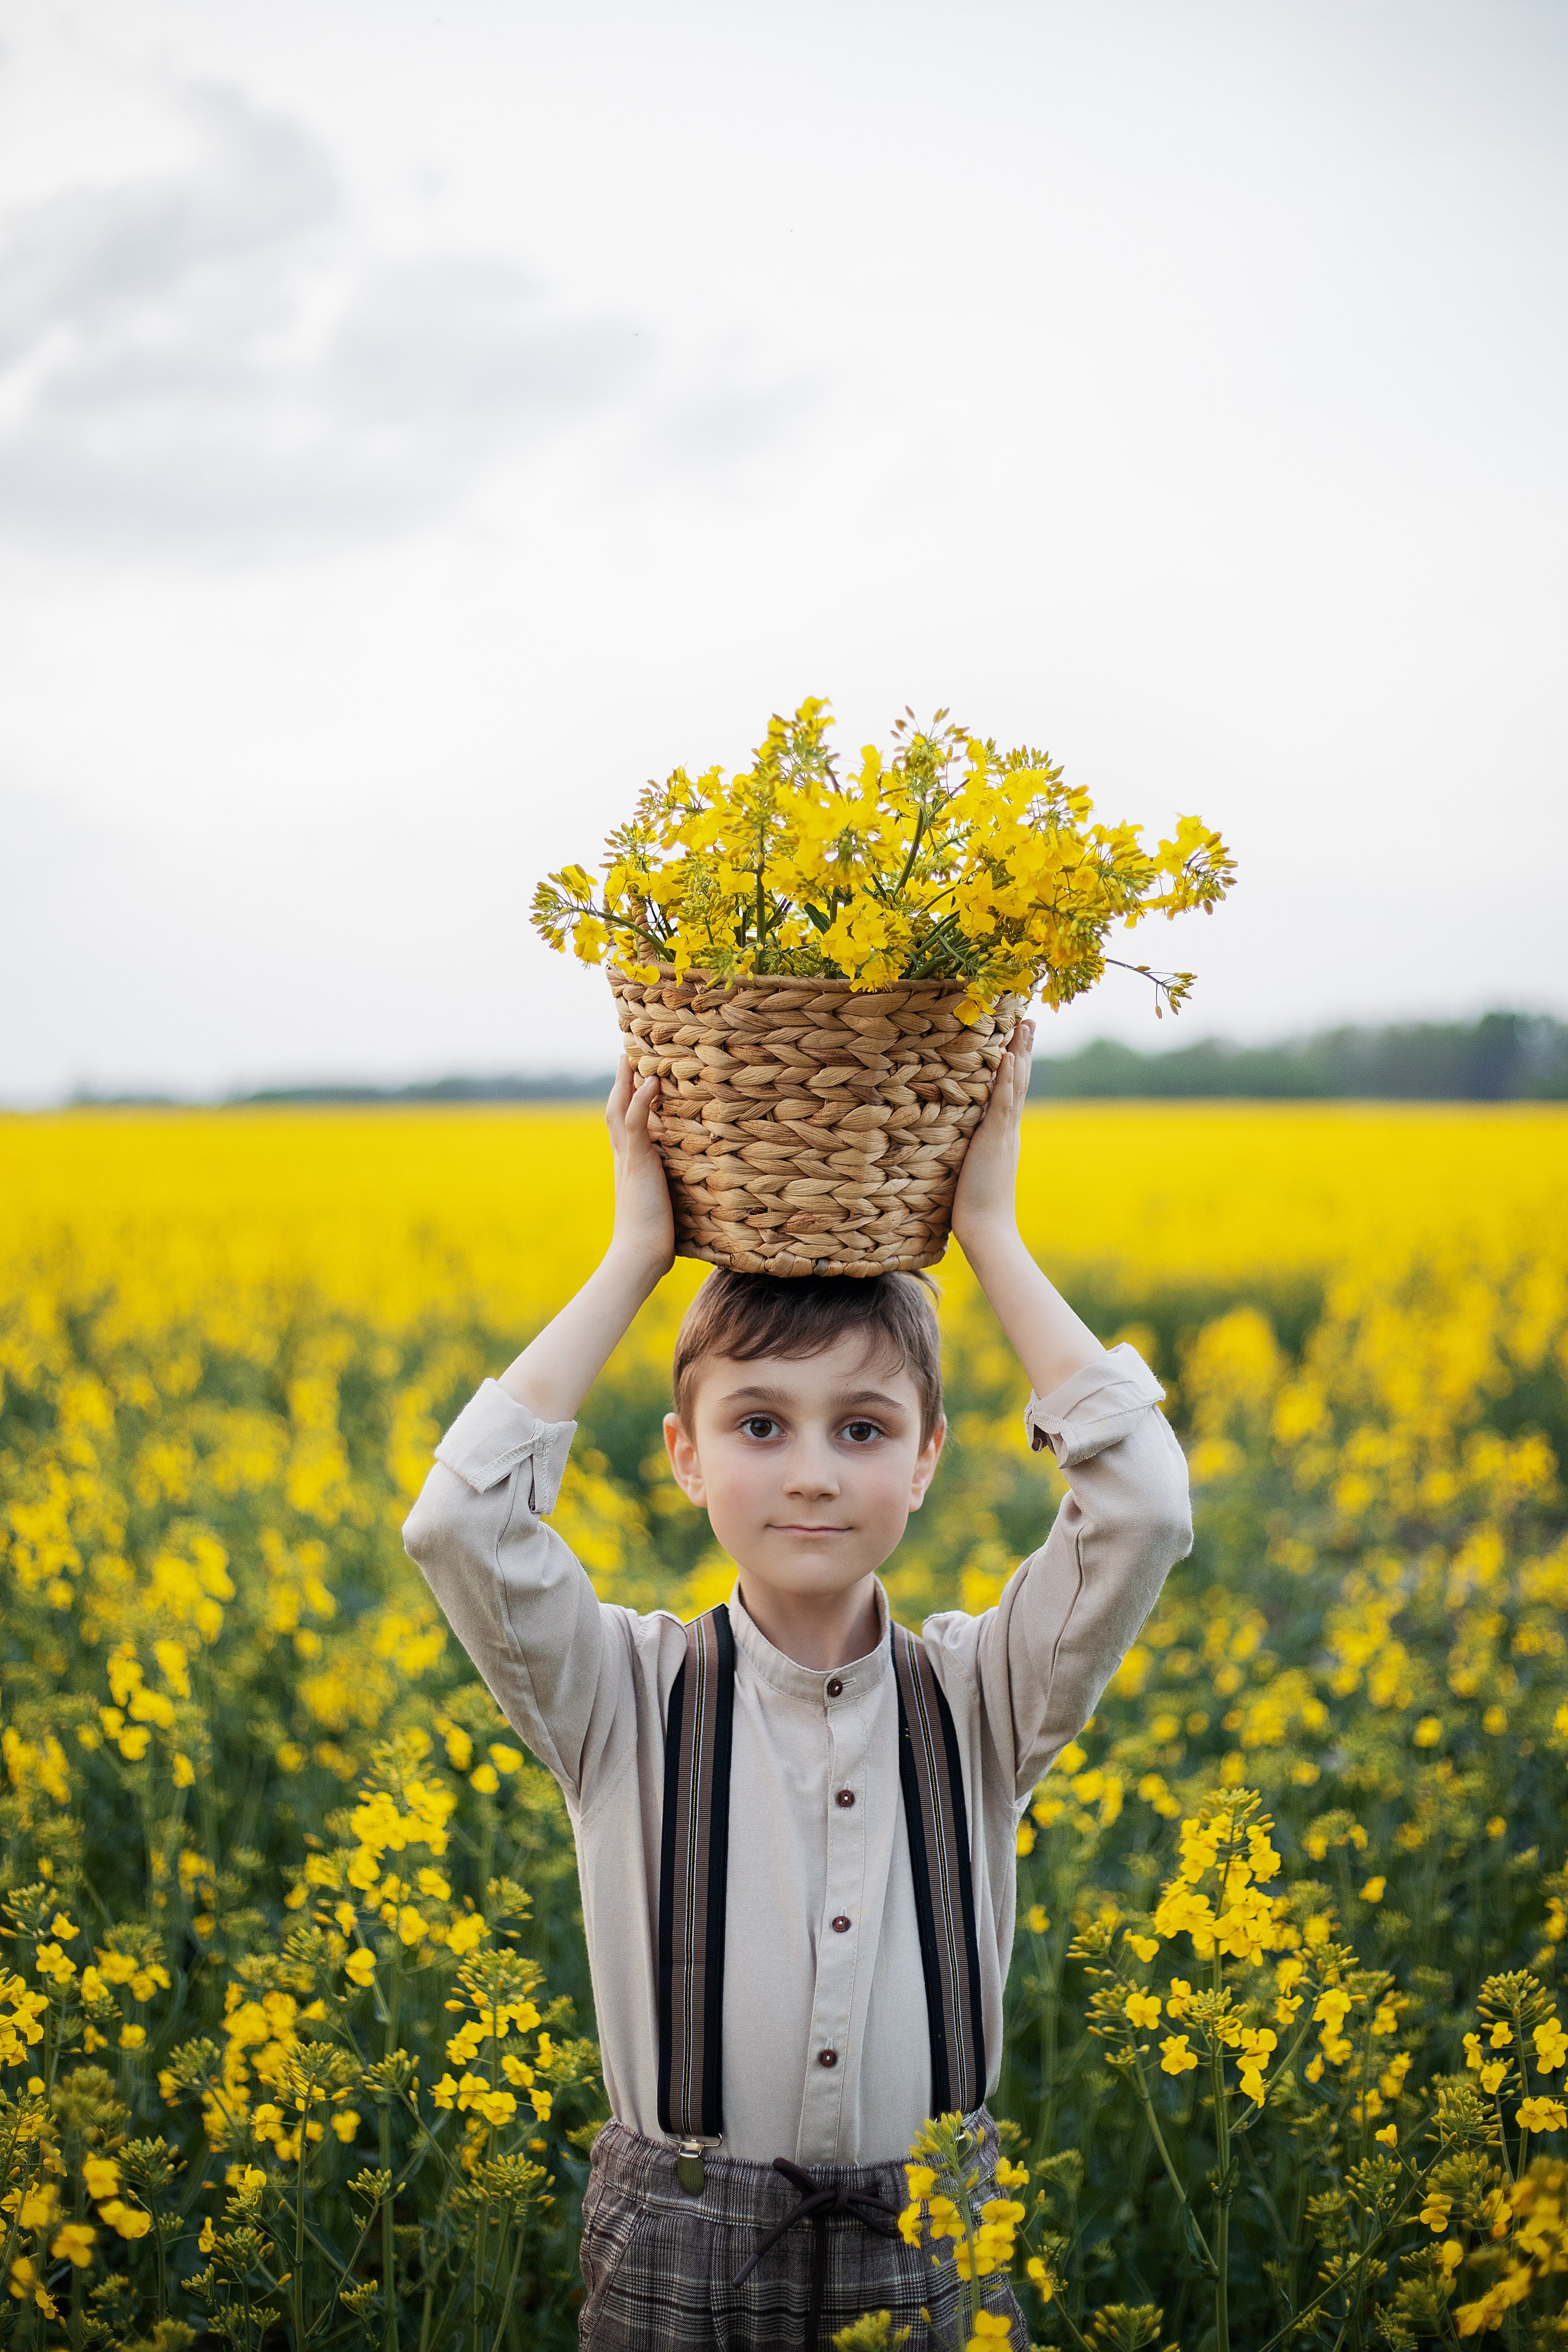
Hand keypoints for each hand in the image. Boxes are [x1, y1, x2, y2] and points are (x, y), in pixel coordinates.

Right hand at [606, 1059, 674, 1278]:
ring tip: (634, 1057)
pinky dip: (641, 1101)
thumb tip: (684, 1200)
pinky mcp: (637, 1163)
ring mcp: (628, 1159)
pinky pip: (635, 1124)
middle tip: (626, 1057)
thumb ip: (667, 1195)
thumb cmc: (652, 1241)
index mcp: (628, 1167)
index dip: (626, 1103)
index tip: (632, 1082)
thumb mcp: (662, 1209)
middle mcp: (623, 1159)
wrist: (638, 1255)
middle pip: (615, 1111)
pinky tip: (650, 1082)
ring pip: (620, 1110)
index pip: (623, 1127)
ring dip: (626, 1082)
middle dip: (620, 1084)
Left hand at [950, 1019, 1034, 1253]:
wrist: (987, 1230)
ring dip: (1020, 1053)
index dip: (1016, 1065)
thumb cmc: (973, 1206)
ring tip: (1025, 1025)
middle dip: (1024, 1050)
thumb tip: (957, 1144)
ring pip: (1015, 1086)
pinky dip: (1006, 1079)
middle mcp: (1008, 1130)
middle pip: (1019, 1081)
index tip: (1019, 1039)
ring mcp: (1004, 1134)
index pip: (1011, 1092)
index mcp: (1003, 1135)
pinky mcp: (995, 1141)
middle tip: (1031, 1020)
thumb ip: (969, 1151)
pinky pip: (1002, 1104)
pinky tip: (1009, 1057)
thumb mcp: (971, 1169)